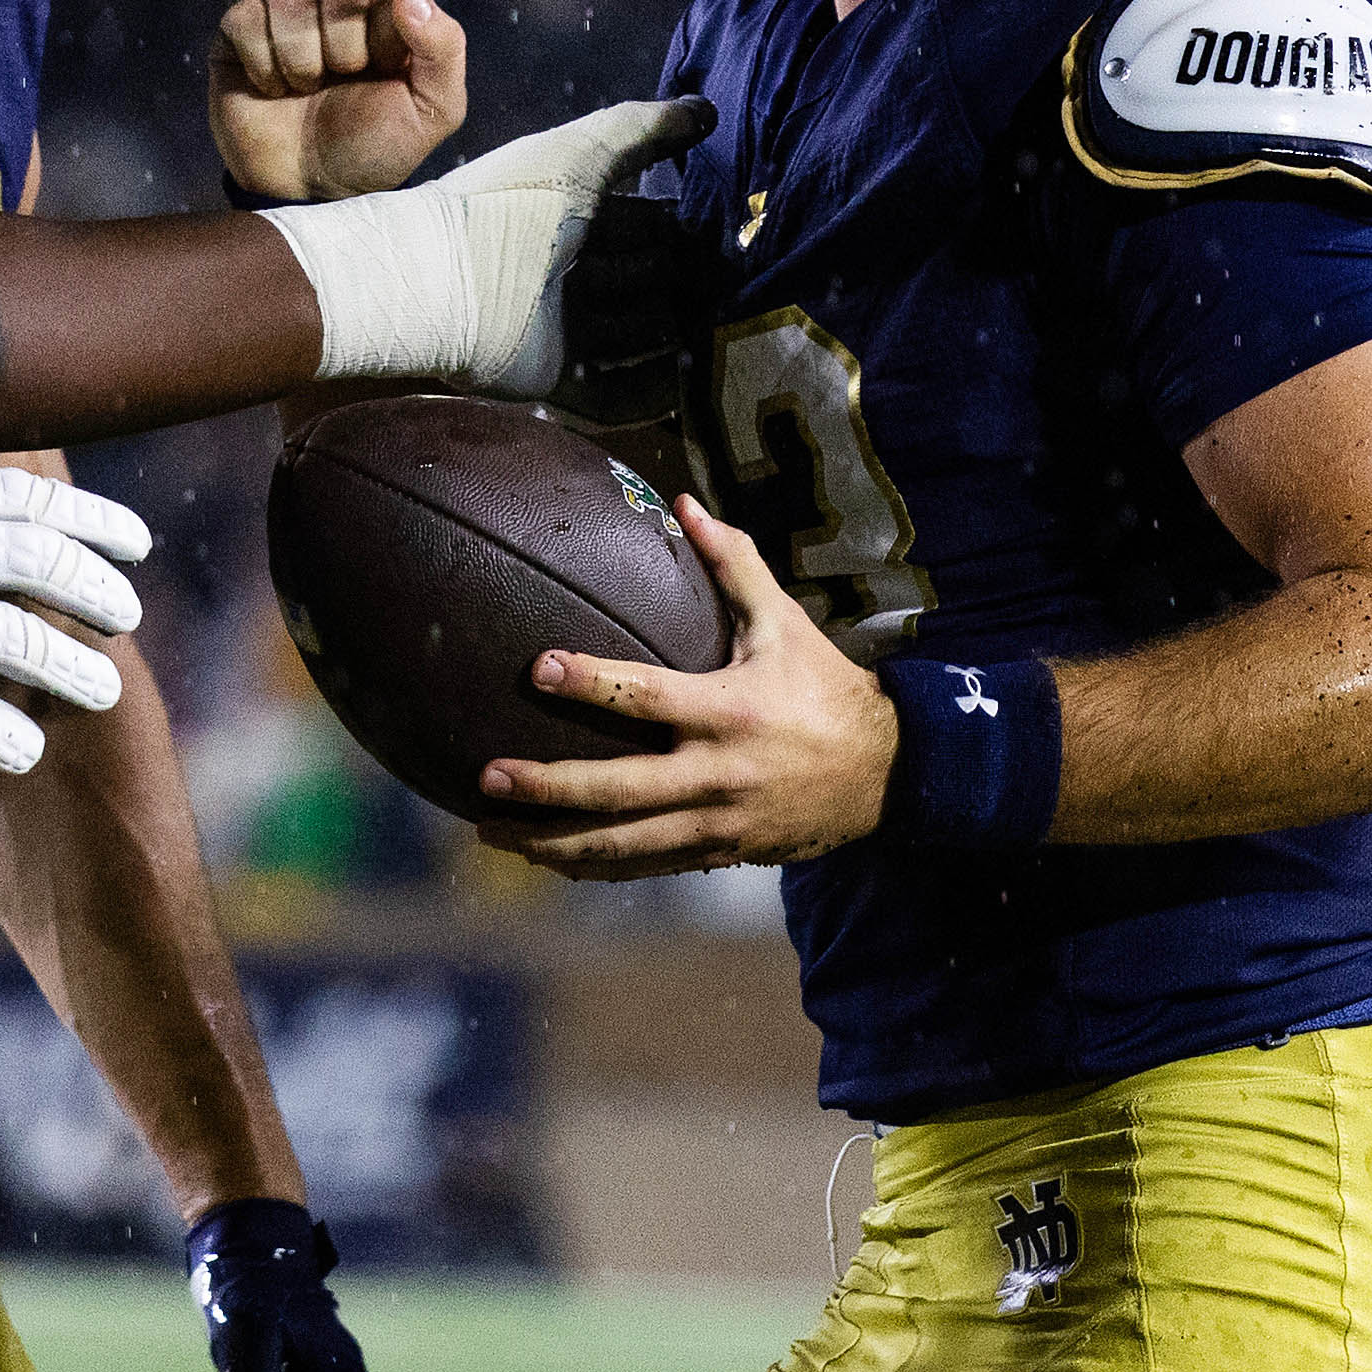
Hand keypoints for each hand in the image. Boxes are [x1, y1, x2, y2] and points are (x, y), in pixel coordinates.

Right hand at [214, 0, 469, 201]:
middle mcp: (341, 8)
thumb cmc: (375, 149)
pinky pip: (245, 16)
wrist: (310, 190)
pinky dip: (261, 61)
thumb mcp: (434, 110)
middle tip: (345, 81)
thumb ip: (443, 48)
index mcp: (392, 16)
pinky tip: (272, 89)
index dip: (389, 21)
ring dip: (301, 56)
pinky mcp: (241, 35)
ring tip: (306, 90)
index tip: (388, 65)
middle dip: (346, 43)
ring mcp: (290, 19)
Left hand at [260, 97, 715, 391]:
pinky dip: (647, 394)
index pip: (646, 224)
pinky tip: (692, 393)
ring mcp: (560, 328)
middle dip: (692, 287)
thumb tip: (707, 109)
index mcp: (574, 216)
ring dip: (679, 342)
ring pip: (636, 338)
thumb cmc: (514, 203)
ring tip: (734, 345)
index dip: (688, 228)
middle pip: (646, 282)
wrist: (443, 278)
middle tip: (748, 294)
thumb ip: (645, 128)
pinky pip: (609, 393)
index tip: (739, 235)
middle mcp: (570, 272)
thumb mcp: (582, 152)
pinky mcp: (549, 378)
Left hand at [481, 498, 894, 875]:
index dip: (590, 684)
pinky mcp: (718, 853)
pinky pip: (645, 866)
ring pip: (622, 845)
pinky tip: (547, 859)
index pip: (646, 696)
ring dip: (552, 843)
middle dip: (547, 788)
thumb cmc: (824, 687)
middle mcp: (716, 773)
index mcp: (728, 710)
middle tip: (487, 777)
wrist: (884, 773)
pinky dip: (592, 867)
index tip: (538, 667)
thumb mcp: (783, 622)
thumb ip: (733, 564)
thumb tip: (683, 503)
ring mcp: (715, 822)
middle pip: (617, 791)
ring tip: (491, 831)